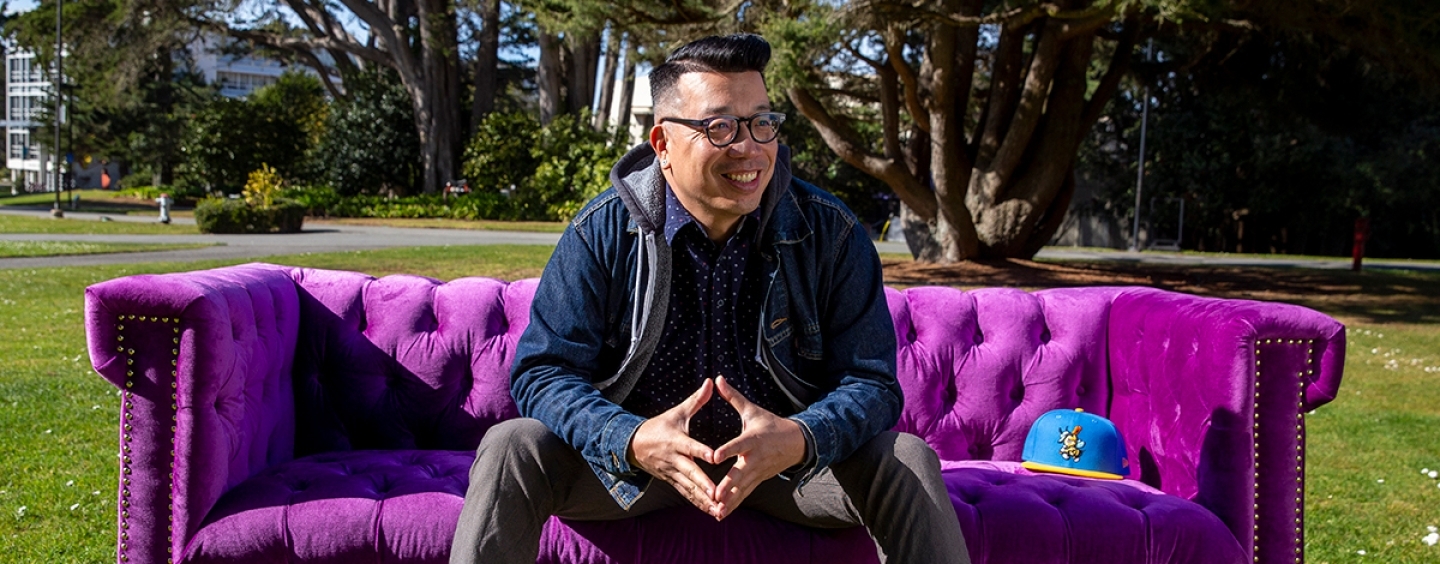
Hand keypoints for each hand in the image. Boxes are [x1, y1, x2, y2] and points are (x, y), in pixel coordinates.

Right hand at [628, 379, 719, 515]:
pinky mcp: (670, 480)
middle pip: (690, 472)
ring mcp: (671, 472)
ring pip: (688, 487)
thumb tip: (711, 382)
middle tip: (717, 493)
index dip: (702, 451)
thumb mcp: (677, 412)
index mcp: (676, 441)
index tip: (715, 457)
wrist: (632, 444)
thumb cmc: (659, 426)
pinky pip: (685, 493)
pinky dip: (697, 502)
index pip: (691, 446)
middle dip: (703, 483)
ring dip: (702, 498)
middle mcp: (674, 459)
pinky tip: (710, 511)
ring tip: (718, 508)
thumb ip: (696, 400)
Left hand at [710, 376, 805, 519]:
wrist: (797, 442)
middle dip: (727, 485)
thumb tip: (718, 379)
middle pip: (739, 473)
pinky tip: (721, 513)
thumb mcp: (753, 410)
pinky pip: (745, 493)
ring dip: (729, 500)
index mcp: (753, 439)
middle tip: (714, 495)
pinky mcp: (759, 480)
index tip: (715, 456)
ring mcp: (758, 471)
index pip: (738, 445)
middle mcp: (755, 458)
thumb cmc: (771, 424)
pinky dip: (734, 503)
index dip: (727, 450)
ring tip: (716, 511)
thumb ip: (733, 397)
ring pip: (742, 487)